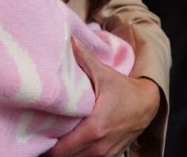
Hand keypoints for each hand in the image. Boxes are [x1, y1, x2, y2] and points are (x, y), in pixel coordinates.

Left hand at [47, 40, 160, 156]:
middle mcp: (98, 146)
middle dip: (53, 149)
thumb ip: (85, 59)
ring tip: (57, 138)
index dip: (46, 144)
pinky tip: (73, 142)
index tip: (38, 132)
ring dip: (66, 152)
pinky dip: (79, 154)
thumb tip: (69, 40)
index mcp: (93, 128)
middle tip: (44, 134)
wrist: (148, 104)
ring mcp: (105, 154)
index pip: (60, 150)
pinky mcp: (110, 156)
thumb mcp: (105, 74)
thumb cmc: (124, 89)